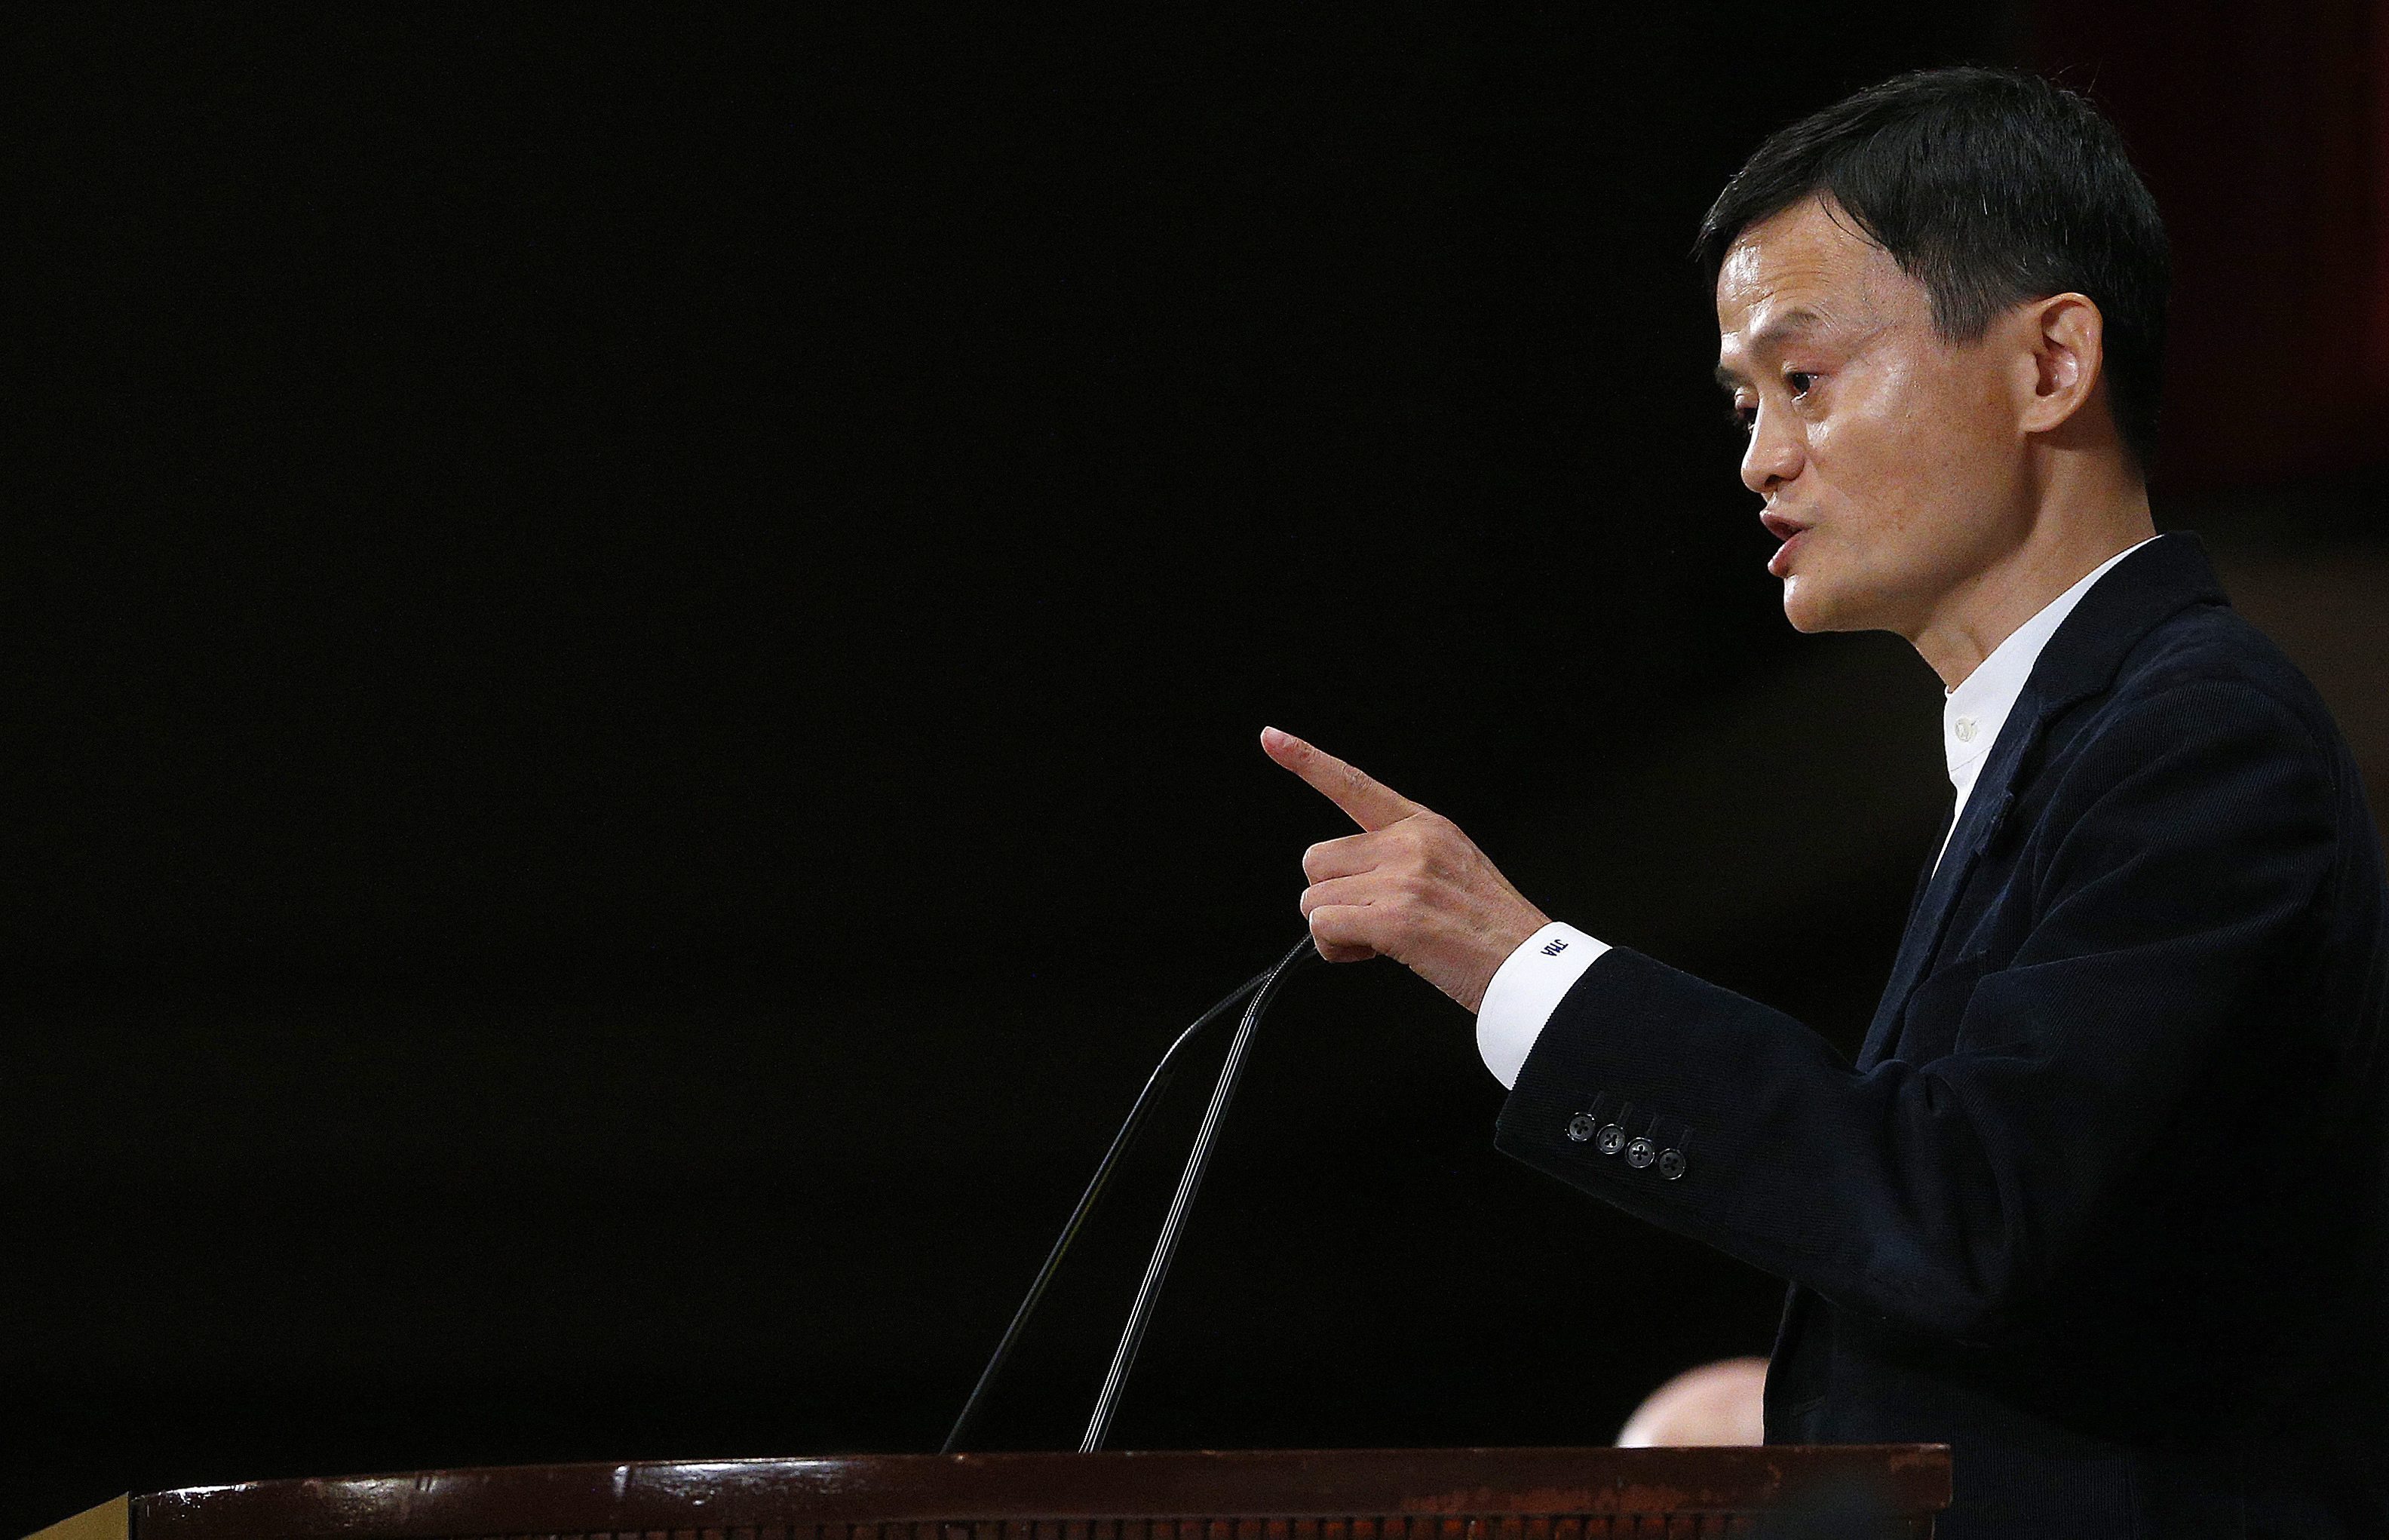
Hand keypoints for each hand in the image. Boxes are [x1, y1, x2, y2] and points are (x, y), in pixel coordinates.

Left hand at [1260, 726, 1547, 1012]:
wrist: (1528, 966)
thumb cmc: (1489, 928)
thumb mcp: (1452, 866)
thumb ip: (1400, 858)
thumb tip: (1348, 881)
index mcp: (1423, 825)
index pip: (1354, 785)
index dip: (1307, 761)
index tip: (1271, 737)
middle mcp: (1410, 843)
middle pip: (1316, 860)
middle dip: (1330, 896)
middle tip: (1370, 920)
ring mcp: (1402, 879)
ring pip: (1314, 898)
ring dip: (1334, 927)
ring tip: (1379, 941)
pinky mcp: (1395, 918)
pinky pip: (1324, 926)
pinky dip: (1336, 947)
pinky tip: (1374, 953)